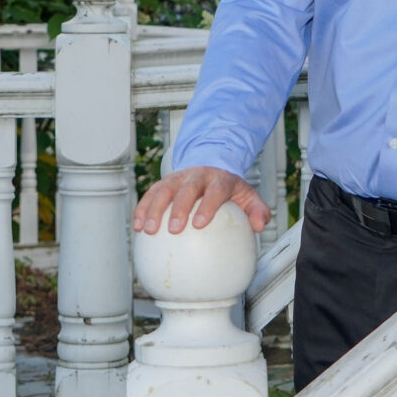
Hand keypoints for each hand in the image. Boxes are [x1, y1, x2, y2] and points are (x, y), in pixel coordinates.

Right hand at [132, 164, 271, 234]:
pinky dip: (142, 208)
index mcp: (220, 178)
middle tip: (173, 229)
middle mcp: (197, 175)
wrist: (212, 166)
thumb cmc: (230, 189)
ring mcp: (178, 177)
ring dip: (154, 209)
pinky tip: (136, 227)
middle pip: (187, 188)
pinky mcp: (164, 182)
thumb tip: (260, 227)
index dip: (207, 205)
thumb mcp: (248, 196)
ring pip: (164, 189)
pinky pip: (150, 194)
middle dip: (179, 207)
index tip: (199, 223)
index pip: (215, 190)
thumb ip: (257, 210)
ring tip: (148, 230)